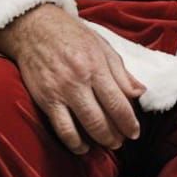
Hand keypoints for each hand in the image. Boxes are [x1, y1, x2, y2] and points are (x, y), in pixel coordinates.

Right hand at [0, 3, 144, 154]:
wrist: (36, 29)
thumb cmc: (73, 36)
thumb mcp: (102, 46)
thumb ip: (121, 72)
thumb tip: (140, 92)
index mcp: (97, 65)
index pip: (118, 101)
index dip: (129, 121)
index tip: (135, 132)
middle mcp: (80, 80)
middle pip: (102, 118)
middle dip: (116, 135)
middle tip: (123, 141)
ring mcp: (61, 92)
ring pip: (84, 126)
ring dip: (99, 141)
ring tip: (108, 145)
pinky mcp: (45, 100)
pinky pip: (62, 129)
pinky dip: (74, 143)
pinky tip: (82, 147)